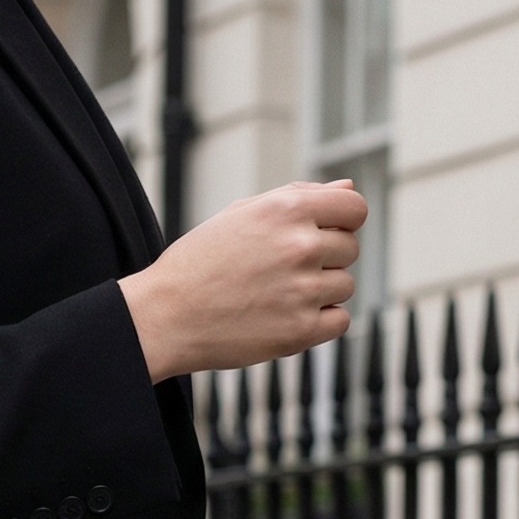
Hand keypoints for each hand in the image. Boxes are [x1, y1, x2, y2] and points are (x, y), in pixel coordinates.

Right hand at [119, 181, 367, 380]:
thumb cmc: (200, 262)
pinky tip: (285, 317)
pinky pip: (340, 320)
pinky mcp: (300, 331)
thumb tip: (349, 187)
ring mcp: (302, 291)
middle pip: (350, 249)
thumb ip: (299, 196)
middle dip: (325, 258)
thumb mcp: (242, 213)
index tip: (321, 235)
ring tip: (276, 295)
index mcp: (287, 209)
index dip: (342, 222)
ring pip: (345, 286)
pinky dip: (320, 321)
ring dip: (320, 291)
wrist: (164, 316)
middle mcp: (299, 246)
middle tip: (280, 270)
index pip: (354, 208)